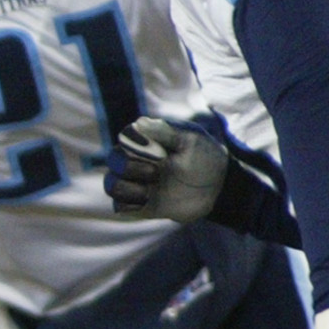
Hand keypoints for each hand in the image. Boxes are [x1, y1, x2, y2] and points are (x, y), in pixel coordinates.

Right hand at [105, 116, 227, 221]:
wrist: (217, 189)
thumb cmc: (205, 158)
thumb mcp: (193, 141)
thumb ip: (166, 132)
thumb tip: (139, 123)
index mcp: (147, 140)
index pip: (126, 137)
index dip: (135, 144)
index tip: (160, 153)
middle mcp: (136, 160)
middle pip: (113, 160)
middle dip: (128, 167)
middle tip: (155, 172)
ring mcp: (135, 182)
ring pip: (111, 184)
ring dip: (127, 188)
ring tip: (149, 193)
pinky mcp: (137, 203)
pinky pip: (119, 206)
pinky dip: (129, 205)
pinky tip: (148, 202)